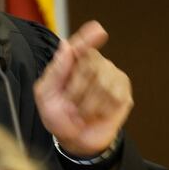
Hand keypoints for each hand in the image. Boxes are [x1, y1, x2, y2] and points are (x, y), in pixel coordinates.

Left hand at [33, 21, 133, 156]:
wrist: (74, 139)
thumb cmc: (57, 115)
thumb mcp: (45, 95)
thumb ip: (55, 70)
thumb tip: (66, 45)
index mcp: (71, 62)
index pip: (81, 44)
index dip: (88, 36)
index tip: (98, 30)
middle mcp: (93, 64)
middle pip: (91, 63)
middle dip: (76, 88)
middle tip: (70, 103)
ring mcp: (110, 76)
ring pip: (103, 81)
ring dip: (88, 103)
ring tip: (82, 111)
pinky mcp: (123, 92)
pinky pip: (115, 96)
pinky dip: (102, 109)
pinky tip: (97, 113)